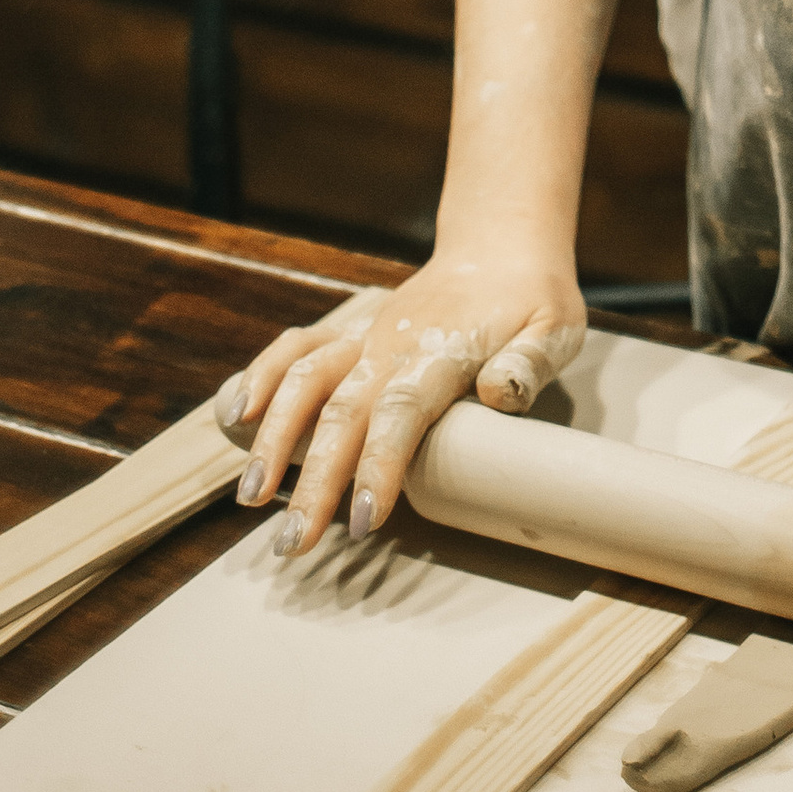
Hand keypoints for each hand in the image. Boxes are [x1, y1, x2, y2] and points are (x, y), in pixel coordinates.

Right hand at [218, 247, 586, 559]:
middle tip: (293, 543)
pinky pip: (298, 349)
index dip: (380, 465)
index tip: (363, 521)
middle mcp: (393, 344)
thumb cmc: (533, 299)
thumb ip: (530, 362)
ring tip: (249, 498)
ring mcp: (367, 336)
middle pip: (343, 412)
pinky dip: (263, 377)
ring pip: (306, 380)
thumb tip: (502, 393)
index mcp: (443, 351)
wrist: (501, 247)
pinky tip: (236, 416)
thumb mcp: (556, 326)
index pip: (403, 412)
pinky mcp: (352, 334)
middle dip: (312, 480)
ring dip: (272, 437)